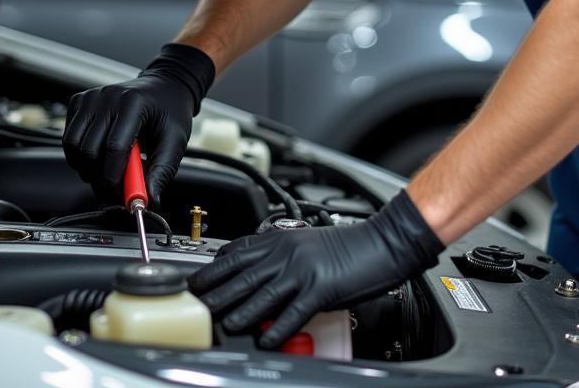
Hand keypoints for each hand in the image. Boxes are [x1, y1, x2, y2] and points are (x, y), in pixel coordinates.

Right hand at [62, 43, 215, 203]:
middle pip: (89, 150)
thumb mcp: (175, 141)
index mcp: (133, 103)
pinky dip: (79, 154)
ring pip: (73, 146)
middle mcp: (108, 97)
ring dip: (86, 168)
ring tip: (107, 169)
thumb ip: (162, 171)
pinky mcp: (79, 102)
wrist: (163, 87)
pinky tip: (99, 153)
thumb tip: (149, 201)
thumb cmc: (169, 112)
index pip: (114, 147)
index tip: (120, 195)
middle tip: (114, 188)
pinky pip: (69, 137)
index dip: (113, 178)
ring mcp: (91, 98)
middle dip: (98, 177)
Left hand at [188, 190, 443, 346]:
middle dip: (216, 290)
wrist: (382, 242)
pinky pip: (294, 312)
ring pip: (262, 294)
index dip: (214, 267)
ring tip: (222, 324)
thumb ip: (279, 256)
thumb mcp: (306, 243)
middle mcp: (288, 252)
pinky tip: (266, 340)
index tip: (197, 279)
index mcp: (283, 239)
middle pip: (242, 274)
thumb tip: (256, 274)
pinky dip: (277, 328)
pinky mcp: (321, 289)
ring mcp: (303, 271)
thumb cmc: (348, 244)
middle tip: (196, 304)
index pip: (238, 251)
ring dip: (239, 311)